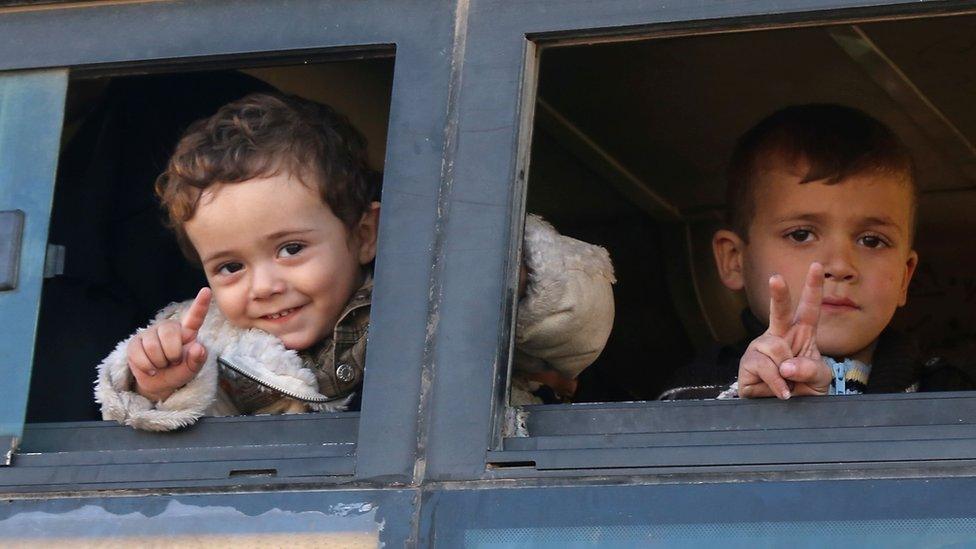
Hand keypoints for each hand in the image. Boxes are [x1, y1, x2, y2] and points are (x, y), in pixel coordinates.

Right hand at [127, 288, 210, 401]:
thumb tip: (198, 348)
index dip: (200, 305)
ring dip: (159, 363)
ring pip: (153, 346)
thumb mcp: (192, 369)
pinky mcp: (135, 342)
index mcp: (187, 331)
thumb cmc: (179, 372)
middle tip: (173, 362)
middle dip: (172, 354)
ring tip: (162, 364)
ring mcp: (151, 333)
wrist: (158, 383)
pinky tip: (151, 368)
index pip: (195, 317)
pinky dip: (147, 367)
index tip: (206, 291)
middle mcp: (169, 327)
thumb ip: (197, 360)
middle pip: (169, 333)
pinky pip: (139, 354)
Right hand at [738, 263, 831, 398]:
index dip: (813, 288)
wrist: (786, 414)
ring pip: (775, 348)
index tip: (816, 266)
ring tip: (788, 384)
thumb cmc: (804, 390)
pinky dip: (777, 382)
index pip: (809, 309)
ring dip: (786, 371)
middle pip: (780, 312)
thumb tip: (786, 364)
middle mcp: (778, 337)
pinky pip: (764, 367)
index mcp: (801, 335)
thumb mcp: (820, 380)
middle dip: (779, 294)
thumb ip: (810, 369)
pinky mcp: (748, 365)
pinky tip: (781, 392)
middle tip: (776, 278)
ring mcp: (761, 349)